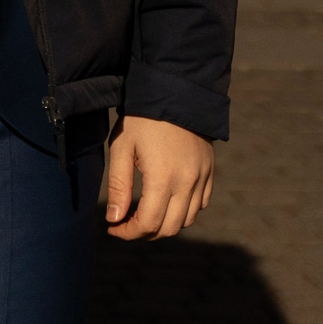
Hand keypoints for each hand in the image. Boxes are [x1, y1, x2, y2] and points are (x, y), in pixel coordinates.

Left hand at [104, 115, 215, 238]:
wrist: (175, 91)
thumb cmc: (141, 119)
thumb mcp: (122, 148)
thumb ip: (119, 186)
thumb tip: (114, 219)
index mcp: (163, 178)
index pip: (148, 224)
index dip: (129, 232)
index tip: (113, 228)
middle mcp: (187, 183)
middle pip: (169, 228)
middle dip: (145, 233)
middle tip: (126, 224)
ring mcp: (202, 178)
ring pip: (187, 220)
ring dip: (165, 224)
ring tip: (144, 215)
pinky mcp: (209, 171)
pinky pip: (201, 204)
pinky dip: (184, 211)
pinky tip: (167, 202)